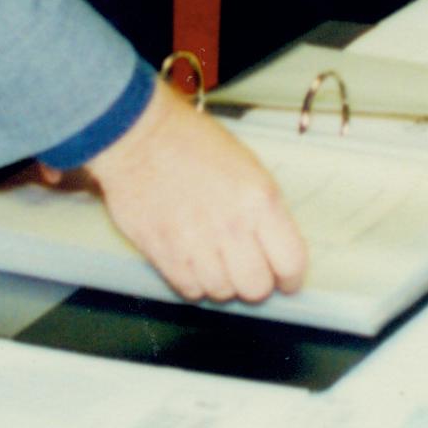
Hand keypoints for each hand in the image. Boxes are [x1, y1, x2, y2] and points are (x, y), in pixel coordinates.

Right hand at [80, 82, 306, 303]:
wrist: (137, 134)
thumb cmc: (192, 142)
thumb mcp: (246, 165)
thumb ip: (264, 209)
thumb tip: (274, 248)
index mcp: (259, 200)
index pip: (290, 262)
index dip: (290, 278)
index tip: (285, 280)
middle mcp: (232, 227)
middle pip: (256, 288)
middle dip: (255, 283)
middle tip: (246, 269)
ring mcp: (196, 244)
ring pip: (222, 293)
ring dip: (222, 282)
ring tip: (214, 260)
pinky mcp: (164, 254)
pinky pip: (190, 290)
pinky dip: (194, 282)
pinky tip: (191, 260)